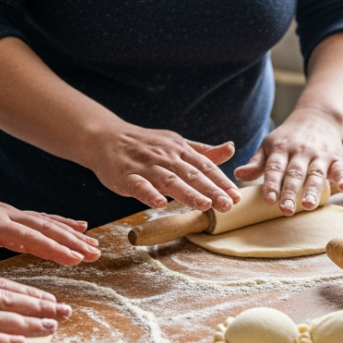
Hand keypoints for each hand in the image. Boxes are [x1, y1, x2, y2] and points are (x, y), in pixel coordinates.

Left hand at [0, 180, 100, 273]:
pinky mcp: (7, 214)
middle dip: (72, 241)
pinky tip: (77, 227)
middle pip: (44, 227)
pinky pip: (39, 218)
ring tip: (94, 245)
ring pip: (46, 222)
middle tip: (95, 254)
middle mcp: (4, 214)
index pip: (28, 236)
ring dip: (71, 233)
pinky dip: (61, 222)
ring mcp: (7, 212)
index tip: (75, 259)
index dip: (53, 248)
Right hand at [85, 123, 240, 212]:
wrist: (105, 137)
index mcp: (179, 149)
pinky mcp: (125, 176)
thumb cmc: (145, 144)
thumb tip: (231, 149)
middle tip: (229, 205)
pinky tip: (159, 204)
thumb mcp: (176, 143)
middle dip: (211, 190)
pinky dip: (148, 194)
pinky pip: (138, 185)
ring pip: (169, 180)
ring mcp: (145, 166)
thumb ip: (203, 151)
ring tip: (205, 205)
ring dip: (187, 193)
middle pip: (191, 174)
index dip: (221, 181)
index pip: (204, 166)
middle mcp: (165, 157)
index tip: (237, 195)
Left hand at [234, 107, 342, 214]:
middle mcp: (300, 151)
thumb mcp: (270, 145)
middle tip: (285, 210)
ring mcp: (319, 154)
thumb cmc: (288, 137)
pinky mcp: (337, 157)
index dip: (271, 184)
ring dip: (312, 189)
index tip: (269, 199)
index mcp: (281, 149)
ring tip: (308, 205)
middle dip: (289, 192)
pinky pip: (340, 168)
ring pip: (315, 173)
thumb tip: (238, 174)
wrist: (318, 117)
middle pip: (294, 174)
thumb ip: (257, 163)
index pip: (274, 168)